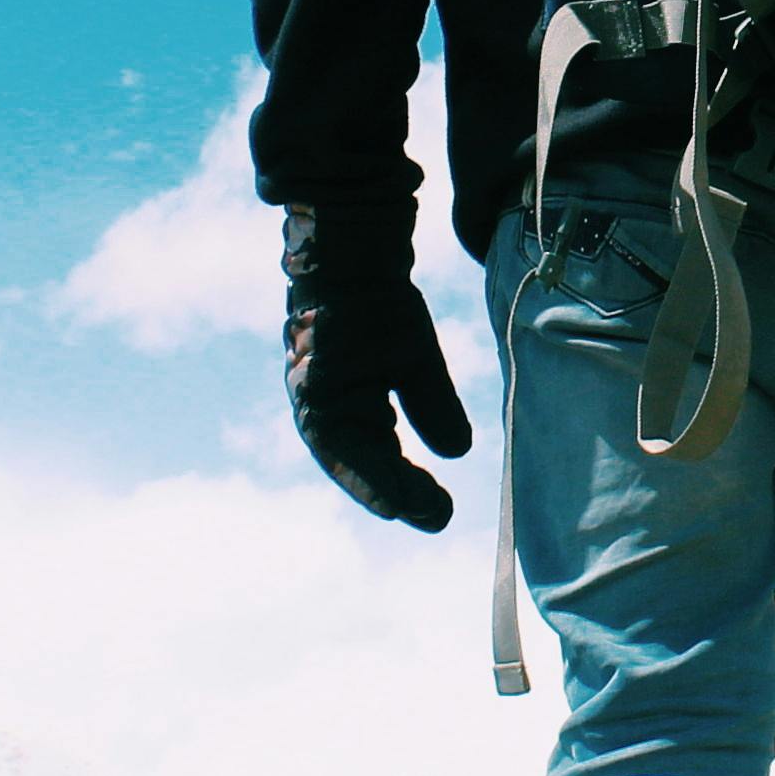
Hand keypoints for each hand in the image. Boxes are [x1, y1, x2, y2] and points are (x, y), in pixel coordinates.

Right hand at [282, 204, 472, 531]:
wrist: (345, 259)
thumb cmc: (376, 303)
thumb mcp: (413, 351)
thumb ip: (432, 403)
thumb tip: (457, 454)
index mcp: (326, 404)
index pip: (362, 463)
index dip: (394, 491)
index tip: (430, 513)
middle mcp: (317, 412)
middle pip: (361, 466)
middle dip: (398, 493)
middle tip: (441, 516)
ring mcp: (324, 403)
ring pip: (360, 455)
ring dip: (391, 480)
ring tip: (431, 505)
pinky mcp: (338, 393)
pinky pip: (360, 436)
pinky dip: (383, 457)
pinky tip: (409, 472)